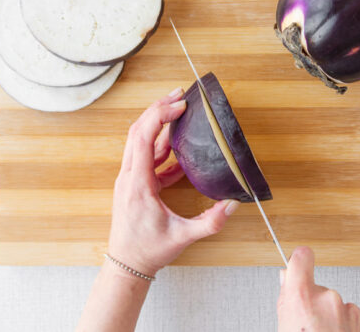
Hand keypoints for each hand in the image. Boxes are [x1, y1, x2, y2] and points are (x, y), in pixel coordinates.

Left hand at [108, 88, 239, 276]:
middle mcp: (129, 176)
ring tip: (179, 112)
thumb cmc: (148, 251)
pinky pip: (146, 157)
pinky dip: (161, 147)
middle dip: (157, 109)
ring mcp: (129, 179)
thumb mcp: (182, 237)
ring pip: (139, 141)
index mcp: (137, 184)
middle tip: (179, 95)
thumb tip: (232, 204)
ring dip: (158, 124)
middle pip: (137, 130)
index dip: (160, 116)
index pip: (143, 137)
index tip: (180, 105)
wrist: (126, 264)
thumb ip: (210, 222)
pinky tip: (179, 149)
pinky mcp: (134, 184)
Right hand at [277, 247, 359, 331]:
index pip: (302, 258)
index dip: (300, 258)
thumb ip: (287, 299)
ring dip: (333, 319)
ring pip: (339, 306)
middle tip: (310, 326)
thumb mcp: (284, 324)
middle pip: (320, 290)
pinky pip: (354, 320)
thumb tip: (287, 279)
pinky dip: (347, 329)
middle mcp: (329, 299)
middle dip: (316, 305)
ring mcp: (350, 312)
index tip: (299, 259)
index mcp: (304, 297)